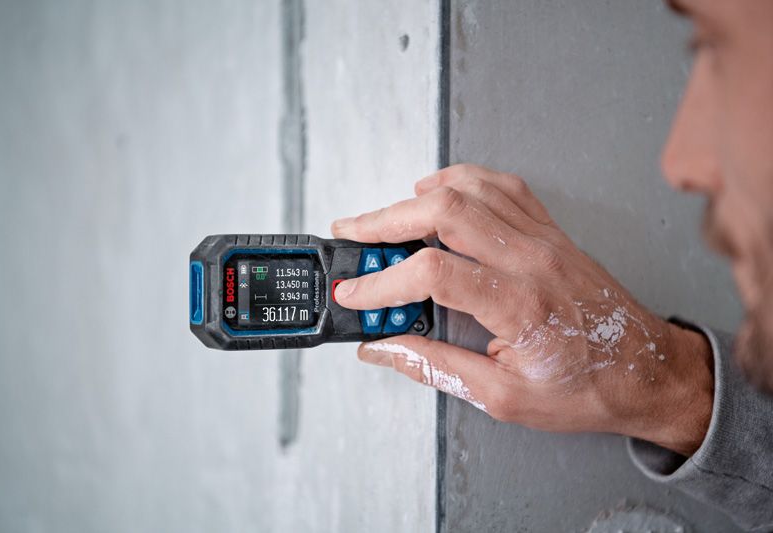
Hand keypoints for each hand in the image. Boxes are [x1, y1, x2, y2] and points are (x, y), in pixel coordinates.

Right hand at [332, 164, 713, 455]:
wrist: (647, 372)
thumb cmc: (586, 388)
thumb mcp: (503, 396)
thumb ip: (435, 365)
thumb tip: (383, 347)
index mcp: (519, 304)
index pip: (432, 273)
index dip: (382, 282)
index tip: (356, 294)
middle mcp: (531, 259)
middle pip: (443, 212)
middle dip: (385, 220)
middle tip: (352, 234)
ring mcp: (543, 238)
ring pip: (469, 189)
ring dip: (418, 196)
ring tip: (388, 217)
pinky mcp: (550, 231)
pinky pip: (503, 187)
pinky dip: (463, 181)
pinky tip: (441, 193)